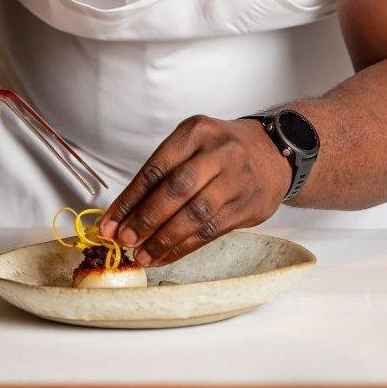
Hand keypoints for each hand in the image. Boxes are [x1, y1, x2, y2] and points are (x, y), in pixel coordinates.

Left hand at [100, 115, 290, 265]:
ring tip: (142, 255)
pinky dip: (184, 247)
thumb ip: (162, 175)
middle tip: (125, 240)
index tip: (110, 224)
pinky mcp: (248, 206)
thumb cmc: (221, 151)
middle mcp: (219, 152)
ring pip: (195, 215)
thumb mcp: (193, 145)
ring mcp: (236, 180)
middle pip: (176, 190)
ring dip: (164, 239)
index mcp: (195, 132)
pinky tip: (166, 256)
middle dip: (146, 219)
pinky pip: (210, 231)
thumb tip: (123, 216)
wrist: (276, 152)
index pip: (155, 169)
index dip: (129, 200)